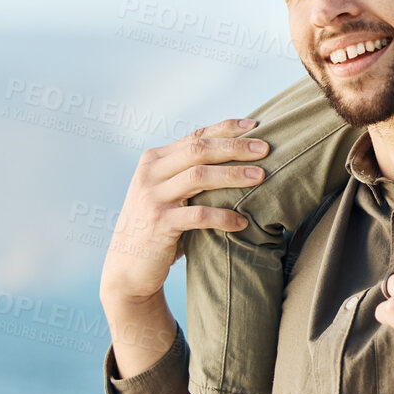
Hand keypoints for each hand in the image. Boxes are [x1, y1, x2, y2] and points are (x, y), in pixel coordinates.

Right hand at [98, 118, 270, 309]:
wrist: (127, 268)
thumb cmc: (158, 225)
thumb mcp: (167, 191)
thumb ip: (189, 171)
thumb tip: (237, 152)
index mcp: (154, 160)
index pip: (196, 136)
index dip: (227, 128)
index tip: (256, 125)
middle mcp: (150, 173)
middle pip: (199, 150)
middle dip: (235, 147)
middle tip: (265, 149)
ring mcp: (152, 198)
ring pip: (199, 176)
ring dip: (233, 175)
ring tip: (261, 177)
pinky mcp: (158, 224)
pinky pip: (198, 215)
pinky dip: (224, 216)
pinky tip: (243, 222)